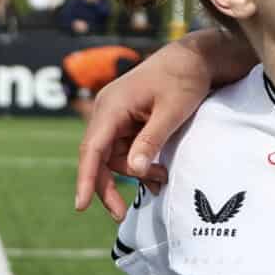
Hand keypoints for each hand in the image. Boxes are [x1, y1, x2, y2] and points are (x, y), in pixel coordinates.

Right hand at [74, 41, 216, 219]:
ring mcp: (116, 116)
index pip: (92, 149)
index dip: (86, 179)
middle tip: (120, 215)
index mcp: (112, 106)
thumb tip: (134, 169)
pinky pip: (126, 150)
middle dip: (108, 186)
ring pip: (114, 157)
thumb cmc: (184, 79)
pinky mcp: (127, 121)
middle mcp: (107, 111)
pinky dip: (140, 164)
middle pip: (99, 157)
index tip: (81, 205)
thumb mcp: (172, 112)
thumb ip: (152, 141)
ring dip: (135, 173)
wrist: (194, 58)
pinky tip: (158, 175)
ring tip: (163, 179)